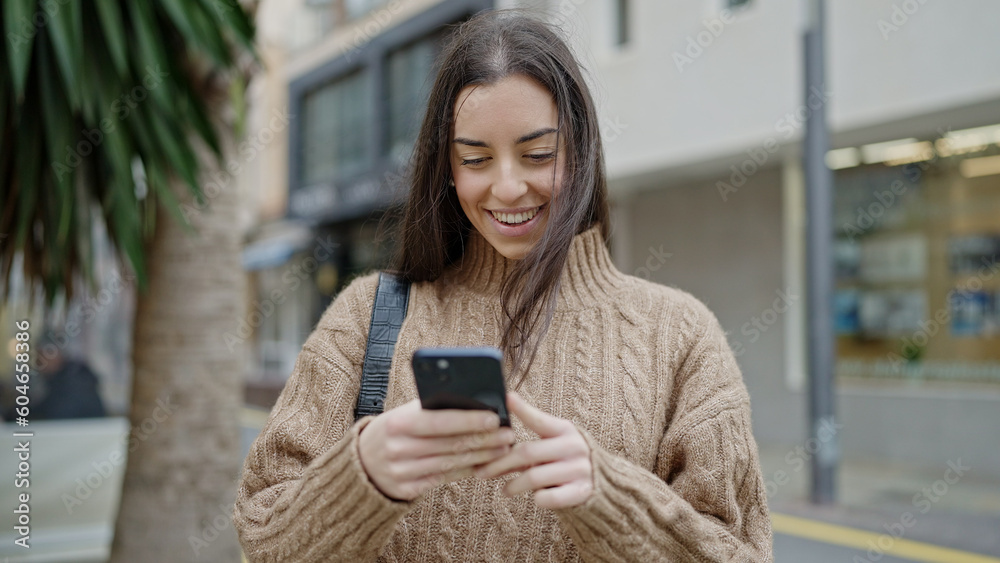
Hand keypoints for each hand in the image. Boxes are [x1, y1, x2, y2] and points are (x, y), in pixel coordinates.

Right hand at [358, 399, 515, 500]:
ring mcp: (402, 472)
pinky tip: (485, 463)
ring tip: (503, 448)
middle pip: (450, 444)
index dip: (469, 420)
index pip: (439, 421)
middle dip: (484, 439)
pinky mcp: (408, 489)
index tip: (495, 417)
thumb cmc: (393, 430)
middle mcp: (398, 449)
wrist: (361, 462)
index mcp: (397, 423)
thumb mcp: (403, 414)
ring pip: (451, 462)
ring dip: (482, 455)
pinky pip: (444, 478)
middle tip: (508, 434)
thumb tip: (474, 402)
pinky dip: (467, 470)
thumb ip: (431, 408)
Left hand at [475, 392, 592, 508]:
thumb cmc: (564, 460)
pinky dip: (537, 499)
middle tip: (482, 472)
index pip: (540, 420)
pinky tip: (534, 497)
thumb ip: (525, 447)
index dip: (523, 409)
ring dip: (514, 485)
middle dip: (500, 464)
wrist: (600, 482)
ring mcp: (579, 469)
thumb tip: (491, 447)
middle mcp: (574, 446)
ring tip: (505, 490)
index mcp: (565, 430)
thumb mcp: (551, 446)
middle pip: (528, 452)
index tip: (507, 398)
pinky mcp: (581, 491)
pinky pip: (548, 497)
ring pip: (534, 477)